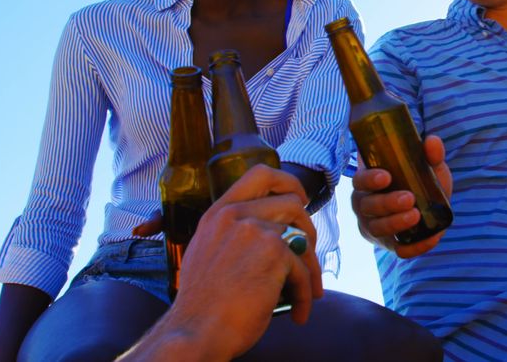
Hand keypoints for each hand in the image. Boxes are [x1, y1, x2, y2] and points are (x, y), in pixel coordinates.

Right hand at [122, 164, 321, 360]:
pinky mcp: (274, 252)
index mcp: (219, 214)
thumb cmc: (203, 305)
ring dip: (311, 268)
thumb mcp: (208, 255)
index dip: (288, 183)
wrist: (195, 332)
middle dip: (308, 231)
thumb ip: (234, 237)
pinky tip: (300, 312)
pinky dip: (305, 293)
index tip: (299, 200)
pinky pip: (303, 269)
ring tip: (307, 290)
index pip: (260, 174)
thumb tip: (277, 237)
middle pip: (293, 203)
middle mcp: (235, 216)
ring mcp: (255, 231)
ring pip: (303, 237)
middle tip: (306, 258)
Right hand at [351, 135, 452, 258]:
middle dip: (387, 203)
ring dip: (396, 223)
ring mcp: (375, 226)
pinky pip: (399, 250)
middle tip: (409, 198)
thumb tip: (432, 141)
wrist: (429, 203)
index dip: (369, 180)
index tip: (386, 177)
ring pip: (378, 229)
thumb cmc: (419, 179)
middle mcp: (365, 205)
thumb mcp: (427, 165)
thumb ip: (431, 154)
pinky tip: (432, 237)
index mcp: (367, 182)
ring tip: (416, 215)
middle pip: (367, 207)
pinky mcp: (390, 244)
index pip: (360, 181)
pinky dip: (415, 246)